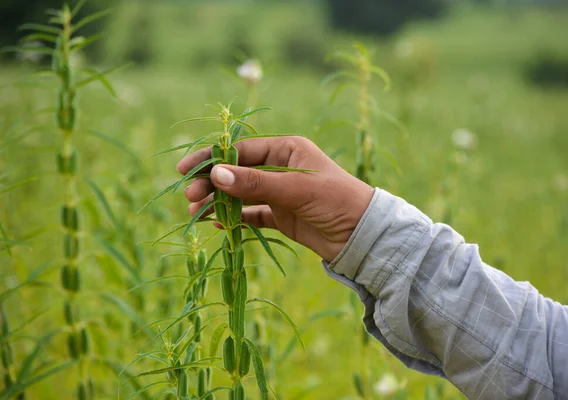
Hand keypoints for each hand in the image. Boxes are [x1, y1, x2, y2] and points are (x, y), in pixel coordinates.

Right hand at [177, 136, 373, 261]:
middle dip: (212, 182)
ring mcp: (279, 193)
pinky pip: (251, 214)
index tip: (187, 169)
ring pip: (240, 194)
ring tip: (194, 212)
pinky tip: (216, 223)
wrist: (362, 236)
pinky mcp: (281, 216)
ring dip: (218, 202)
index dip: (213, 158)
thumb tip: (216, 174)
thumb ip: (256, 183)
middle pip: (237, 172)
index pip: (242, 150)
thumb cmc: (336, 201)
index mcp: (287, 150)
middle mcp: (280, 169)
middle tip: (189, 196)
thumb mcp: (296, 189)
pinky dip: (233, 218)